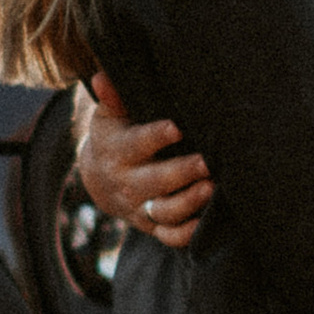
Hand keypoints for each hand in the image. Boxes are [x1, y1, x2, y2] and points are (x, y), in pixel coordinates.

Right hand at [74, 68, 215, 248]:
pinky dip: (186, 234)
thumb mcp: (108, 116)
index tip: (177, 127)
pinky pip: (169, 236)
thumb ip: (112, 98)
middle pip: (153, 182)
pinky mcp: (152, 225)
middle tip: (208, 162)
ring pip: (164, 211)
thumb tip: (103, 77)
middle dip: (181, 173)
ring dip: (189, 202)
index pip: (136, 144)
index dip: (156, 137)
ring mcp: (140, 207)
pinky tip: (207, 223)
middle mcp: (127, 182)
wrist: (100, 179)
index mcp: (118, 151)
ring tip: (212, 189)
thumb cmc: (115, 136)